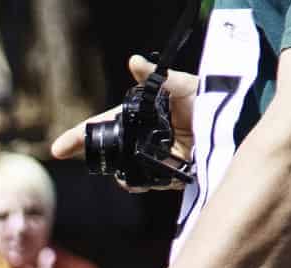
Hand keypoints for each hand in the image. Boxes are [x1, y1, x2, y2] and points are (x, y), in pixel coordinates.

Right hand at [50, 55, 195, 189]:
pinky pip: (146, 183)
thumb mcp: (183, 85)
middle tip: (97, 164)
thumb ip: (157, 78)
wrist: (233, 125)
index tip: (58, 149)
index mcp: (137, 117)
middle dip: (101, 161)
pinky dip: (150, 183)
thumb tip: (133, 60)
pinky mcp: (163, 175)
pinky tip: (166, 175)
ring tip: (146, 169)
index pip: (101, 126)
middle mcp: (139, 138)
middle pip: (107, 153)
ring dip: (127, 176)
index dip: (78, 137)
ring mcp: (149, 158)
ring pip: (124, 174)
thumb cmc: (208, 100)